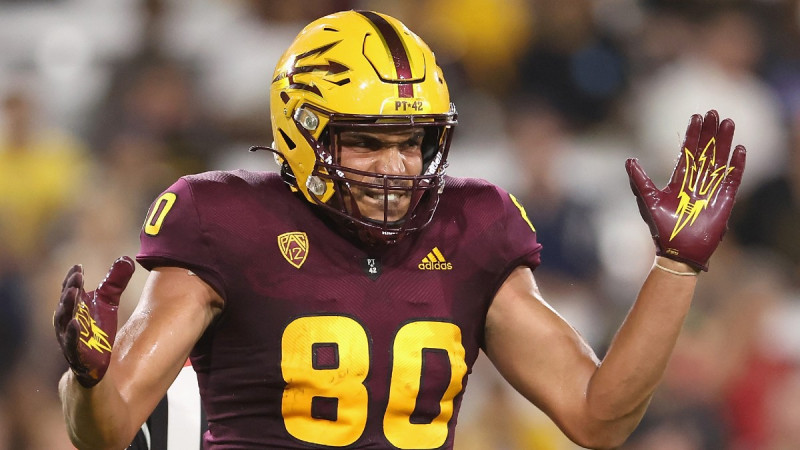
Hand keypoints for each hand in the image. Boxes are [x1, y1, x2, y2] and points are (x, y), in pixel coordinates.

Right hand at [54, 257, 134, 387]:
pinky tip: (75, 323)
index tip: (78, 266)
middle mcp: (67, 322)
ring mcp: (70, 339)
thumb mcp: (108, 302)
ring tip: (73, 292)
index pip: (69, 290)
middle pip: (65, 303)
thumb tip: (126, 258)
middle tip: (77, 275)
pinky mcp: (76, 356)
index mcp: (74, 308)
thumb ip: (114, 281)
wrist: (95, 365)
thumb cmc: (98, 330)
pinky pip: (70, 344)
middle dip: (70, 288)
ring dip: (67, 306)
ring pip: (63, 322)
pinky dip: (71, 334)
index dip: (72, 279)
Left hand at [626, 110, 745, 270]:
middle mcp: (696, 183)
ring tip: (729, 123)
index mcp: (678, 181)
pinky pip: (732, 180)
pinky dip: (736, 166)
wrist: (677, 251)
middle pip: (705, 152)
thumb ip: (639, 179)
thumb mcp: (647, 200)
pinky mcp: (724, 202)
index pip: (687, 152)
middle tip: (715, 112)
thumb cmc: (660, 228)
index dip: (692, 135)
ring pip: (719, 161)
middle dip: (710, 133)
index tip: (696, 117)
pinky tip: (740, 150)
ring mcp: (711, 191)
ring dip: (724, 142)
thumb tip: (629, 159)